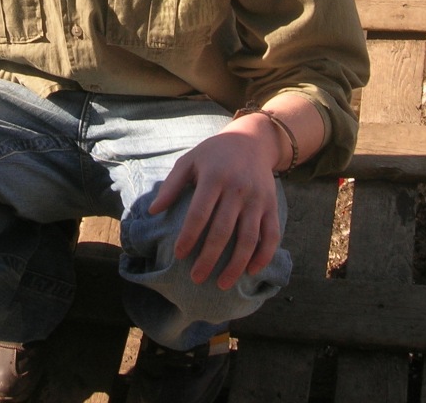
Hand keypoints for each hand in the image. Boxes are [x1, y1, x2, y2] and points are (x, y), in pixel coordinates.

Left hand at [147, 117, 282, 290]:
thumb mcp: (189, 160)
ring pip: (249, 238)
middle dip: (209, 258)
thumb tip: (153, 211)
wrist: (252, 140)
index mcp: (214, 177)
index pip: (200, 212)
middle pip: (223, 230)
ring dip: (236, 264)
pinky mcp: (272, 206)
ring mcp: (257, 199)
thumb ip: (172, 185)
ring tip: (222, 284)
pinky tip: (251, 270)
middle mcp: (238, 189)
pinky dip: (264, 255)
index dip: (189, 236)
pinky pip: (271, 235)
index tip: (179, 255)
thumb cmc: (214, 153)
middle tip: (196, 278)